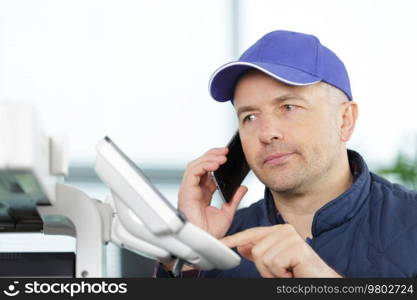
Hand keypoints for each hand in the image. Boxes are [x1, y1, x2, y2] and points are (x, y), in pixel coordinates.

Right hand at [178, 147, 247, 238]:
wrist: (205, 244)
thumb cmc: (211, 234)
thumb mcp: (227, 213)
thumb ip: (234, 199)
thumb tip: (242, 188)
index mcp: (202, 194)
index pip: (206, 172)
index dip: (216, 162)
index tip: (227, 157)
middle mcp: (194, 190)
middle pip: (200, 166)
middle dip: (212, 155)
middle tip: (225, 151)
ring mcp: (188, 190)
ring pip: (194, 166)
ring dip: (208, 158)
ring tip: (222, 156)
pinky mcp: (186, 192)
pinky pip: (192, 173)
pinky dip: (203, 165)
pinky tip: (215, 164)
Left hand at [221, 224, 340, 277]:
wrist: (321, 282)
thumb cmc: (299, 272)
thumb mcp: (274, 263)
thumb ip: (259, 252)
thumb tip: (242, 246)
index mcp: (278, 231)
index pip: (252, 233)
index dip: (235, 239)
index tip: (222, 243)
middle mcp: (284, 230)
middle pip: (255, 249)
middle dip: (265, 268)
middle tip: (283, 272)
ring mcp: (290, 236)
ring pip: (263, 257)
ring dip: (273, 272)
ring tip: (288, 272)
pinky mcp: (296, 246)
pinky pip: (274, 263)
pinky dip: (280, 274)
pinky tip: (293, 272)